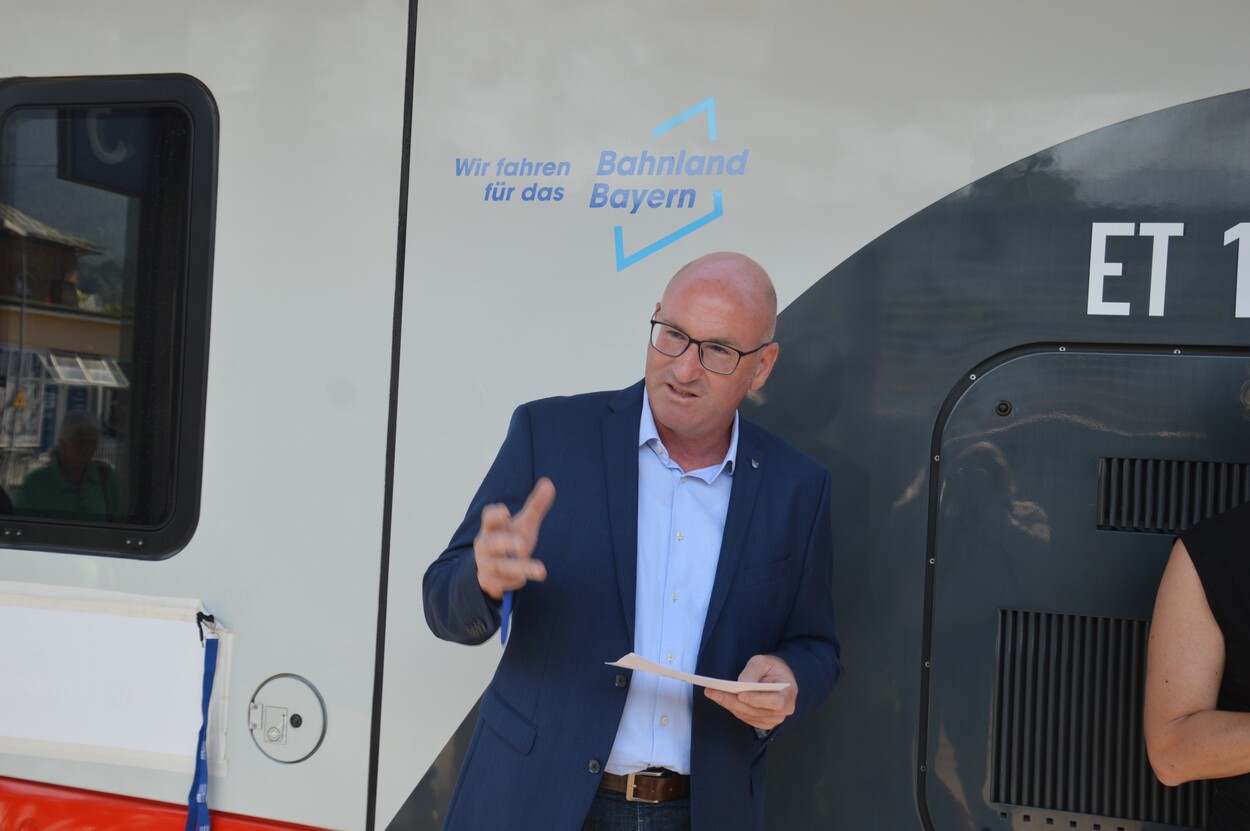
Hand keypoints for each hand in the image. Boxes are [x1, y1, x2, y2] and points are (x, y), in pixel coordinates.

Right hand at [474, 478, 555, 600]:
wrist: (491, 569)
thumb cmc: (510, 540)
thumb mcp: (523, 525)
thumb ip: (535, 506)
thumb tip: (549, 483)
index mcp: (492, 527)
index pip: (489, 517)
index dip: (495, 515)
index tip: (505, 512)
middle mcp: (484, 544)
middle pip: (494, 543)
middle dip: (508, 543)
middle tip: (523, 545)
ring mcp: (484, 563)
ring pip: (503, 566)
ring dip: (522, 568)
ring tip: (541, 571)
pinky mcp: (487, 581)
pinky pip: (504, 582)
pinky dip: (516, 581)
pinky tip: (521, 578)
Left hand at [704, 654, 796, 730]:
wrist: (778, 677)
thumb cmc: (772, 668)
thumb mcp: (764, 662)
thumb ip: (753, 671)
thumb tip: (741, 684)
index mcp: (788, 694)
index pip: (775, 702)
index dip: (758, 700)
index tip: (741, 695)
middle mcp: (783, 711)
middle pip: (756, 710)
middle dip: (733, 701)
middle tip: (714, 692)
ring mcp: (773, 719)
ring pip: (748, 715)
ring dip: (729, 705)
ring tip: (713, 694)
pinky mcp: (763, 722)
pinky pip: (746, 718)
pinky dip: (733, 709)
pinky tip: (721, 699)